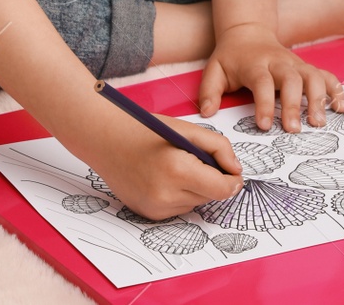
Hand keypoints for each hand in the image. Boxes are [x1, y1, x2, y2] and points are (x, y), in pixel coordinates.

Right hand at [69, 105, 243, 221]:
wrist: (107, 140)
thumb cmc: (147, 130)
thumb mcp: (188, 129)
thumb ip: (219, 147)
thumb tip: (236, 170)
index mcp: (179, 170)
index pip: (223, 189)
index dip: (232, 180)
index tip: (232, 172)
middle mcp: (167, 195)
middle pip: (210, 197)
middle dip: (211, 181)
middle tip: (196, 160)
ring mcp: (156, 208)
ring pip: (195, 204)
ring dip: (195, 188)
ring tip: (175, 166)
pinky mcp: (148, 214)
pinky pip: (178, 208)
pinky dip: (179, 195)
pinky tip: (164, 178)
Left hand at [197, 22, 343, 131]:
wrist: (248, 33)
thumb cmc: (231, 58)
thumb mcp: (214, 70)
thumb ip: (209, 92)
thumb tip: (207, 113)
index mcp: (255, 64)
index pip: (262, 82)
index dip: (264, 103)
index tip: (265, 125)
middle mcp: (279, 62)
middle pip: (291, 79)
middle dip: (294, 104)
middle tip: (294, 129)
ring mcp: (296, 64)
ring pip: (313, 76)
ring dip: (319, 98)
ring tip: (318, 123)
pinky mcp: (307, 67)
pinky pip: (326, 75)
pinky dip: (337, 90)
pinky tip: (341, 108)